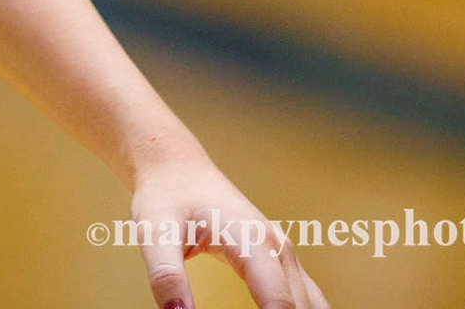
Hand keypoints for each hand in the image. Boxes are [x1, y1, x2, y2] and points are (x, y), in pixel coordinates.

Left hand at [127, 151, 327, 308]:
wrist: (176, 168)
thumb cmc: (165, 195)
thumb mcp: (154, 232)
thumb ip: (166, 275)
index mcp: (253, 241)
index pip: (279, 303)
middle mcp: (278, 249)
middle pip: (299, 308)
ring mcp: (283, 254)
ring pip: (311, 305)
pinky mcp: (279, 261)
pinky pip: (304, 299)